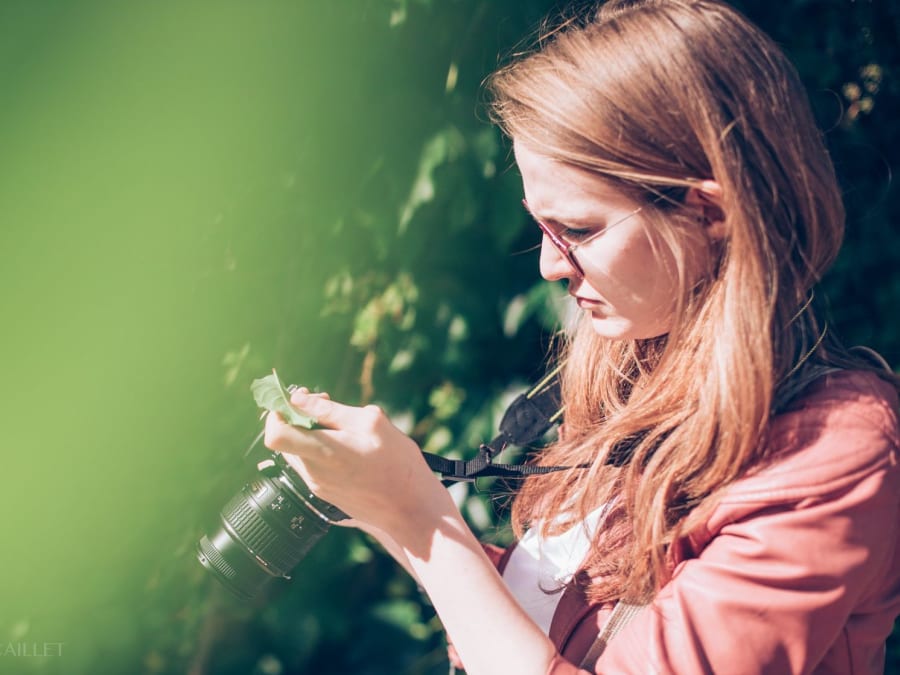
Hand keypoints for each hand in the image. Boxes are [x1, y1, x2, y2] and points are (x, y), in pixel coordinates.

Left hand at [263, 389, 446, 538]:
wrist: (411, 509)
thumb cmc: (397, 464)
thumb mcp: (370, 423)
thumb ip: (330, 410)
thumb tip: (299, 399)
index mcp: (323, 452)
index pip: (275, 434)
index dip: (278, 412)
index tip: (297, 401)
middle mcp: (314, 472)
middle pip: (285, 440)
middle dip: (299, 418)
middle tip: (325, 405)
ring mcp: (318, 486)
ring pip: (299, 452)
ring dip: (311, 434)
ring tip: (342, 427)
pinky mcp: (327, 494)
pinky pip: (312, 466)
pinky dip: (321, 450)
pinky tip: (348, 447)